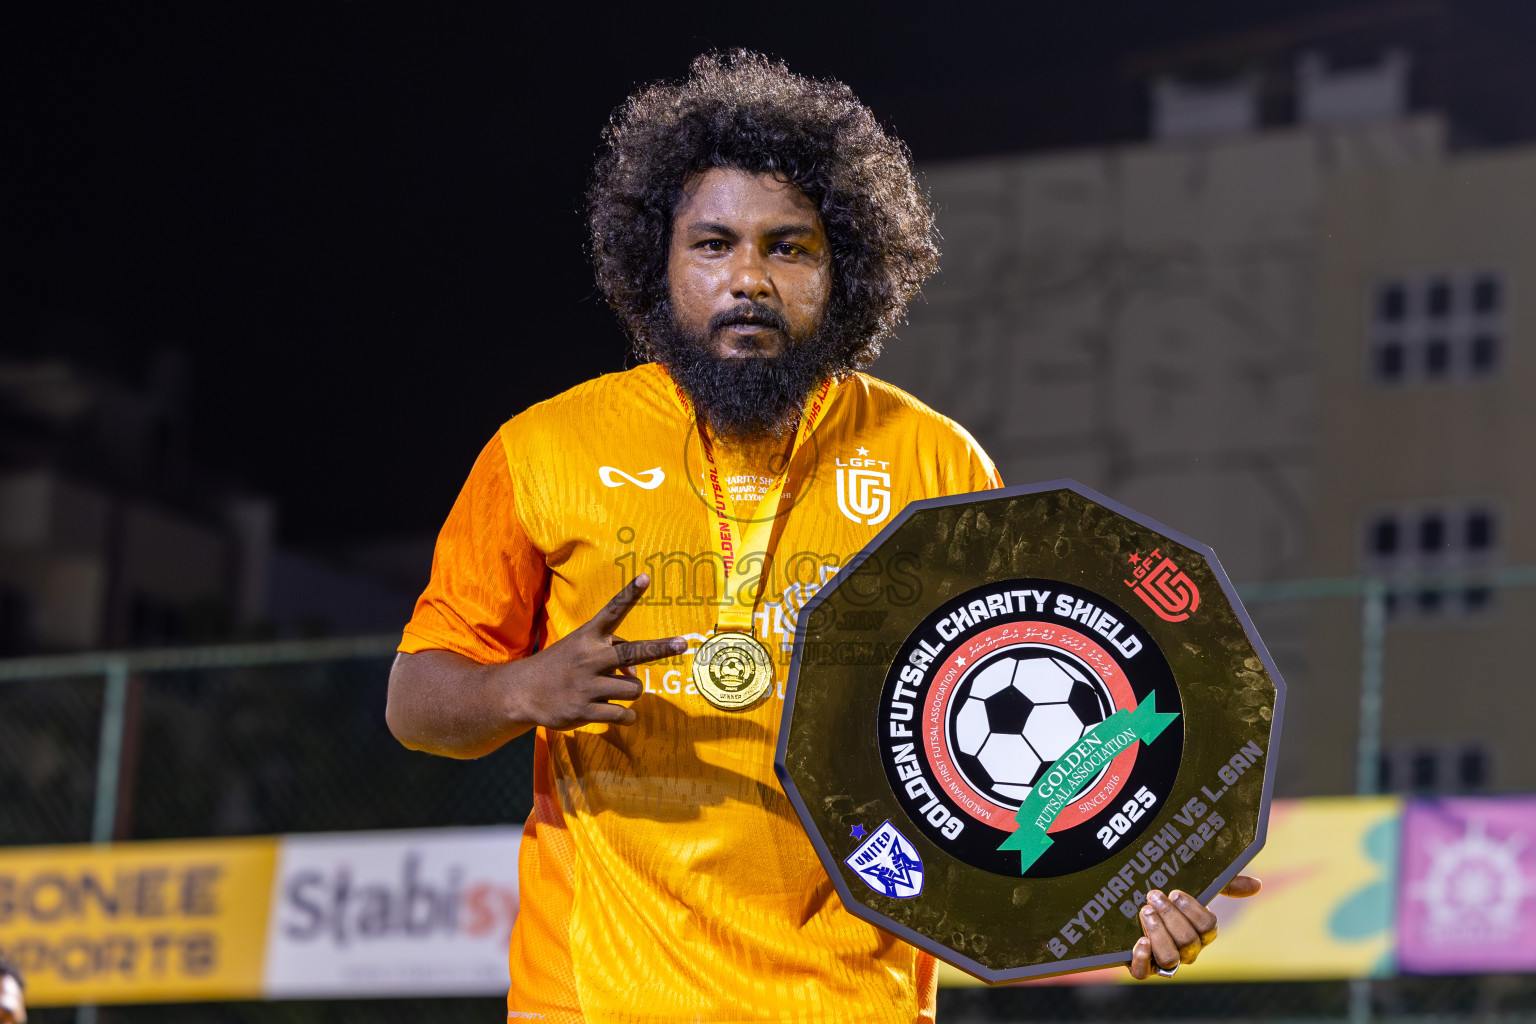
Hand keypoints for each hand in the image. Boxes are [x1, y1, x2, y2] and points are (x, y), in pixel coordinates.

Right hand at [509, 574, 686, 729]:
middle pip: (633, 652)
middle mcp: (590, 657)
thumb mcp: (582, 649)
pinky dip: (625, 716)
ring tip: (610, 692)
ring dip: (631, 691)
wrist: (522, 692)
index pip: (612, 611)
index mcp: (588, 637)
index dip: (629, 594)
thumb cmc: (562, 666)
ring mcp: (587, 685)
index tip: (646, 577)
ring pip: (634, 688)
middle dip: (661, 648)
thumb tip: (636, 676)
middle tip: (683, 643)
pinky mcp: (584, 710)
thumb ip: (614, 655)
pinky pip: (623, 714)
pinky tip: (614, 712)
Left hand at [1127, 875, 1260, 979]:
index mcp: (1203, 935)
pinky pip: (1142, 973)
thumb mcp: (1199, 888)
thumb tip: (1256, 884)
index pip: (1208, 927)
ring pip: (1169, 958)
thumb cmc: (1173, 901)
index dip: (1193, 910)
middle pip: (1188, 941)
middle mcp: (1188, 952)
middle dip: (1170, 916)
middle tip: (1154, 896)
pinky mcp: (1142, 967)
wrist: (1136, 912)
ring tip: (1145, 911)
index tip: (1175, 892)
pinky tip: (1140, 940)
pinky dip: (1142, 958)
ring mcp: (1165, 962)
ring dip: (1158, 933)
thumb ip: (1226, 885)